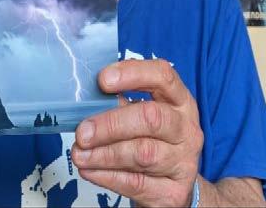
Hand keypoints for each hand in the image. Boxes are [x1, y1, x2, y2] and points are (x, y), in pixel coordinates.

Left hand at [72, 59, 202, 206]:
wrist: (171, 184)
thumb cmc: (151, 138)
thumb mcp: (141, 113)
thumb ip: (120, 102)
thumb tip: (86, 99)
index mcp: (179, 99)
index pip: (162, 76)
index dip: (132, 74)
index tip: (102, 80)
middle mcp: (186, 128)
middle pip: (151, 118)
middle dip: (111, 124)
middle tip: (82, 132)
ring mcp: (184, 161)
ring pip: (142, 153)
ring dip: (104, 154)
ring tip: (79, 154)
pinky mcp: (174, 192)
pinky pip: (136, 183)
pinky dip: (107, 176)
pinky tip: (89, 170)